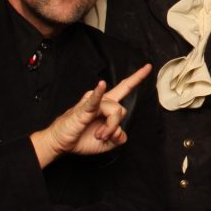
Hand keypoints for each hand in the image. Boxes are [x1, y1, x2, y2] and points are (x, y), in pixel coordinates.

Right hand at [31, 64, 151, 166]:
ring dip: (109, 128)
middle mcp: (102, 100)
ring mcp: (93, 102)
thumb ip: (119, 138)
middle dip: (116, 127)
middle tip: (104, 136)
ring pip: (115, 112)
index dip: (137, 78)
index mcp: (107, 105)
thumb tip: (120, 131)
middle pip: (122, 109)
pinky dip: (98, 93)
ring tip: (98, 135)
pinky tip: (100, 85)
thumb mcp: (107, 144)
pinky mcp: (84, 107)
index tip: (148, 67)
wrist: (62, 144)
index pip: (124, 88)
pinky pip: (95, 100)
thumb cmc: (81, 139)